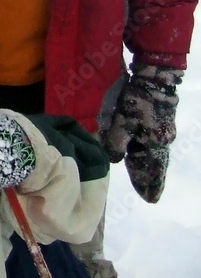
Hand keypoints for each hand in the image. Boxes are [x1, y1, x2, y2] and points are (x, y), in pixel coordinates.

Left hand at [103, 63, 181, 202]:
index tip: (150, 200)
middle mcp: (162, 140)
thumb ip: (117, 142)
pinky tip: (139, 153)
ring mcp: (162, 130)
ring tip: (142, 178)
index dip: (150, 184)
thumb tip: (114, 159)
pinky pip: (151, 143)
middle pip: (155, 164)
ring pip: (153, 153)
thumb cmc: (138, 100)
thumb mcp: (123, 121)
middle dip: (149, 179)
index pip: (152, 169)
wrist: (155, 77)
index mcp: (154, 143)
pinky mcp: (158, 120)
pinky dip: (145, 152)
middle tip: (149, 195)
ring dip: (147, 166)